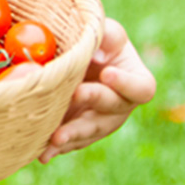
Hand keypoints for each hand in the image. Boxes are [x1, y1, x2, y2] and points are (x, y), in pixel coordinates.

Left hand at [39, 18, 155, 163]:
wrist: (76, 62)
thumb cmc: (97, 41)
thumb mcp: (105, 32)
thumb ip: (107, 37)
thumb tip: (97, 54)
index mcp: (136, 82)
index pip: (142, 88)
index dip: (126, 83)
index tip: (107, 73)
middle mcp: (122, 107)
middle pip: (113, 110)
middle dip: (94, 101)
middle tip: (75, 93)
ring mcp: (101, 124)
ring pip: (90, 132)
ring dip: (73, 135)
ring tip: (55, 138)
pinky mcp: (79, 135)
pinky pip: (71, 143)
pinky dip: (56, 148)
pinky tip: (42, 153)